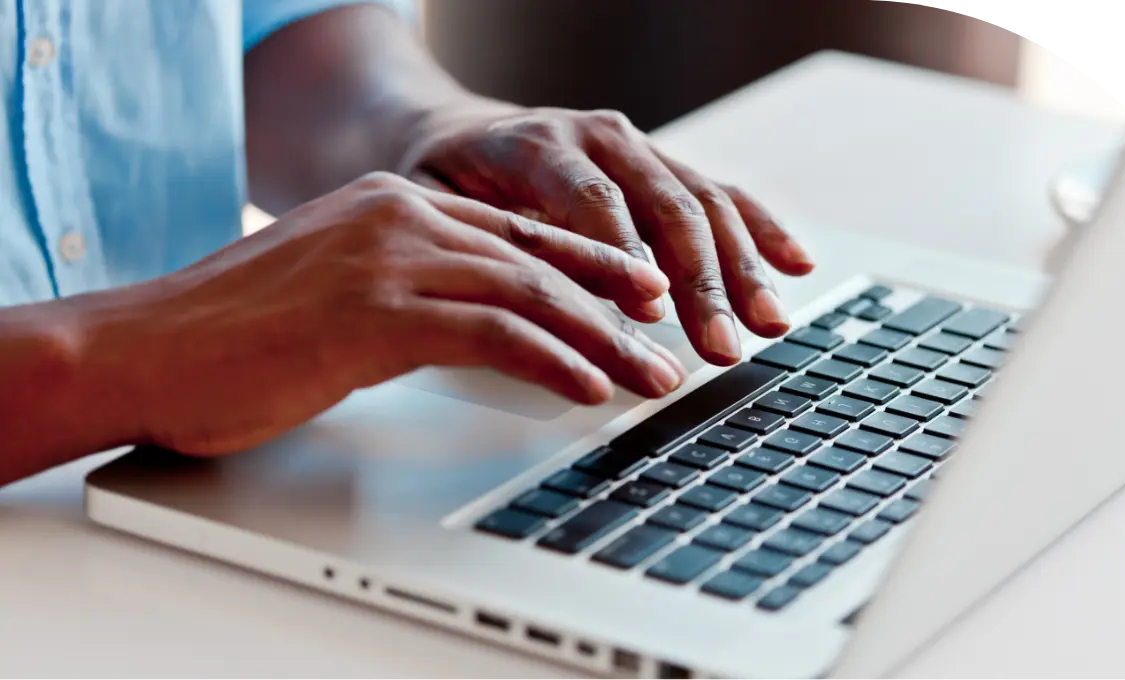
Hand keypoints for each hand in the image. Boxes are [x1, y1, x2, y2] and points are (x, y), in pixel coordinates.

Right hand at [79, 173, 685, 455]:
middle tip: (669, 343)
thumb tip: (473, 323)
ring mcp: (387, 258)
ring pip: (529, 292)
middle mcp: (400, 216)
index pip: (518, 230)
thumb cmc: (233, 331)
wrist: (146, 347)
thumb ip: (406, 288)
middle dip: (615, 307)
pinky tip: (587, 388)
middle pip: (540, 258)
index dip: (590, 262)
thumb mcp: (336, 287)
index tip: (642, 294)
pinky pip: (490, 332)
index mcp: (394, 202)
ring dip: (601, 341)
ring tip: (650, 378)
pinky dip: (549, 361)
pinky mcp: (373, 312)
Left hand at [396, 99, 815, 364]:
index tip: (655, 309)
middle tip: (724, 343)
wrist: (451, 132)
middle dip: (703, 281)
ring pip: (704, 202)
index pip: (594, 202)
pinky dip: (761, 228)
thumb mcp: (437, 209)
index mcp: (538, 144)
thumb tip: (531, 315)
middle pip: (666, 206)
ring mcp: (636, 149)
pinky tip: (796, 262)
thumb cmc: (440, 180)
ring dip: (743, 266)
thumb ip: (486, 249)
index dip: (627, 256)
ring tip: (770, 322)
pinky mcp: (660, 166)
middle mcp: (598, 137)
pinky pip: (721, 193)